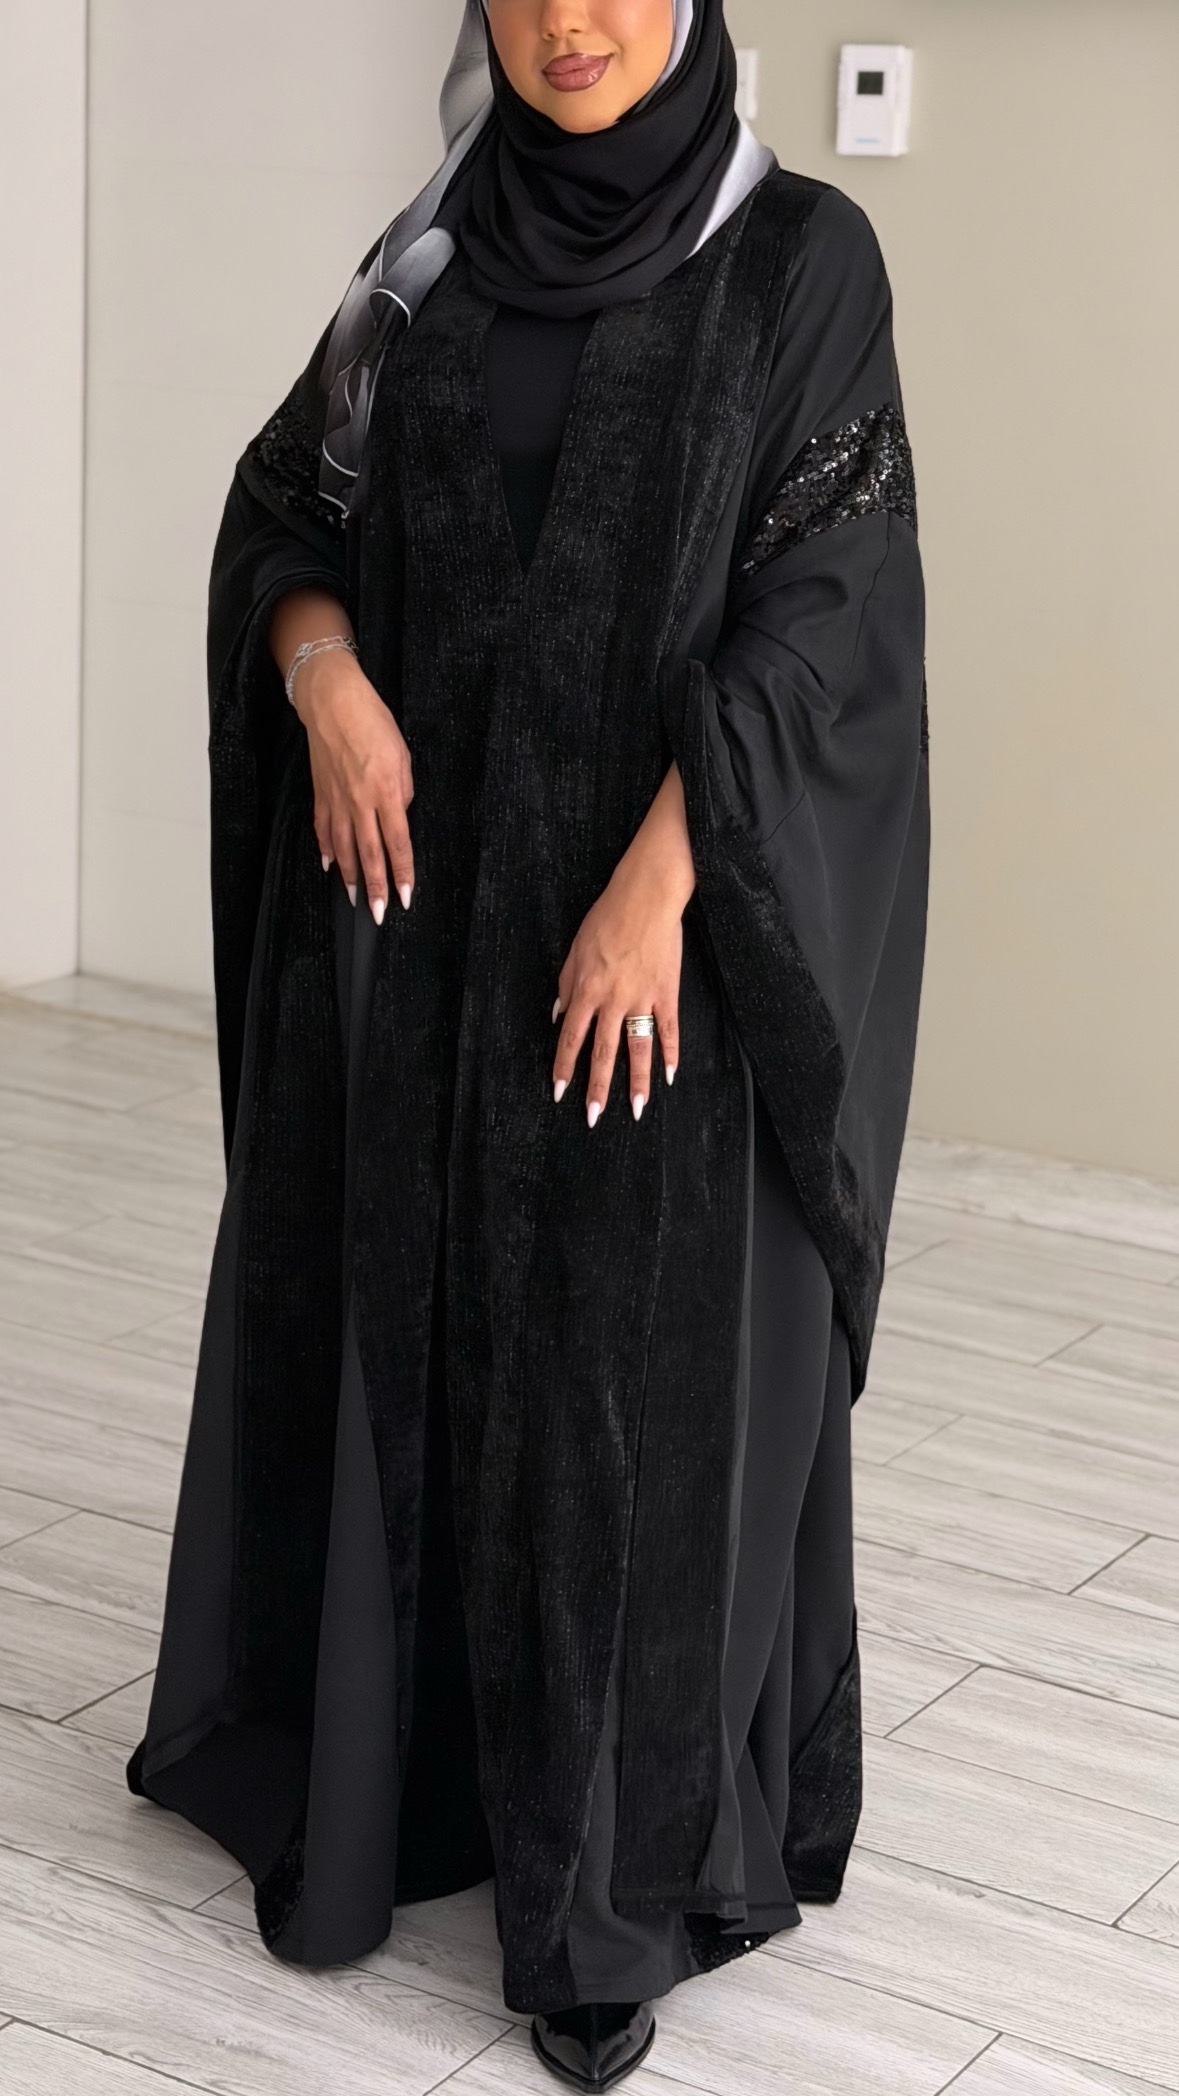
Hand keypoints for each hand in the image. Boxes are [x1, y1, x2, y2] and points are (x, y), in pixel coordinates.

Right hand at [292, 650, 414, 923]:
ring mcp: (337, 799)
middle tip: (376, 915)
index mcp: (386, 792)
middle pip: (370, 854)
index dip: (401, 873)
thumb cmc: (373, 722)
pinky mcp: (321, 793)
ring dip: (350, 876)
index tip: (404, 897)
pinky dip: (326, 850)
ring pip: (343, 847)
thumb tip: (400, 815)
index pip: (397, 843)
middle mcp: (360, 802)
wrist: (333, 702)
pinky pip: (323, 828)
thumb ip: (404, 790)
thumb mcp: (403, 755)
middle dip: (374, 887)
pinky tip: (329, 866)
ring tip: (354, 899)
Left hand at [552, 765, 695, 1125]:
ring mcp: (642, 999)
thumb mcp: (574, 949)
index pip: (571, 1038)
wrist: (646, 897)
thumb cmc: (606, 918)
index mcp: (586, 990)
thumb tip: (559, 1016)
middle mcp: (613, 1001)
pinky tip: (670, 1076)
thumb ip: (566, 985)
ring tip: (638, 1111)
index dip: (564, 1067)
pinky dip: (670, 1053)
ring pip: (638, 1049)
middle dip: (597, 1088)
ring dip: (637, 1083)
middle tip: (593, 1118)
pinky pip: (668, 1029)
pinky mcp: (666, 993)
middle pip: (602, 1053)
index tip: (559, 1092)